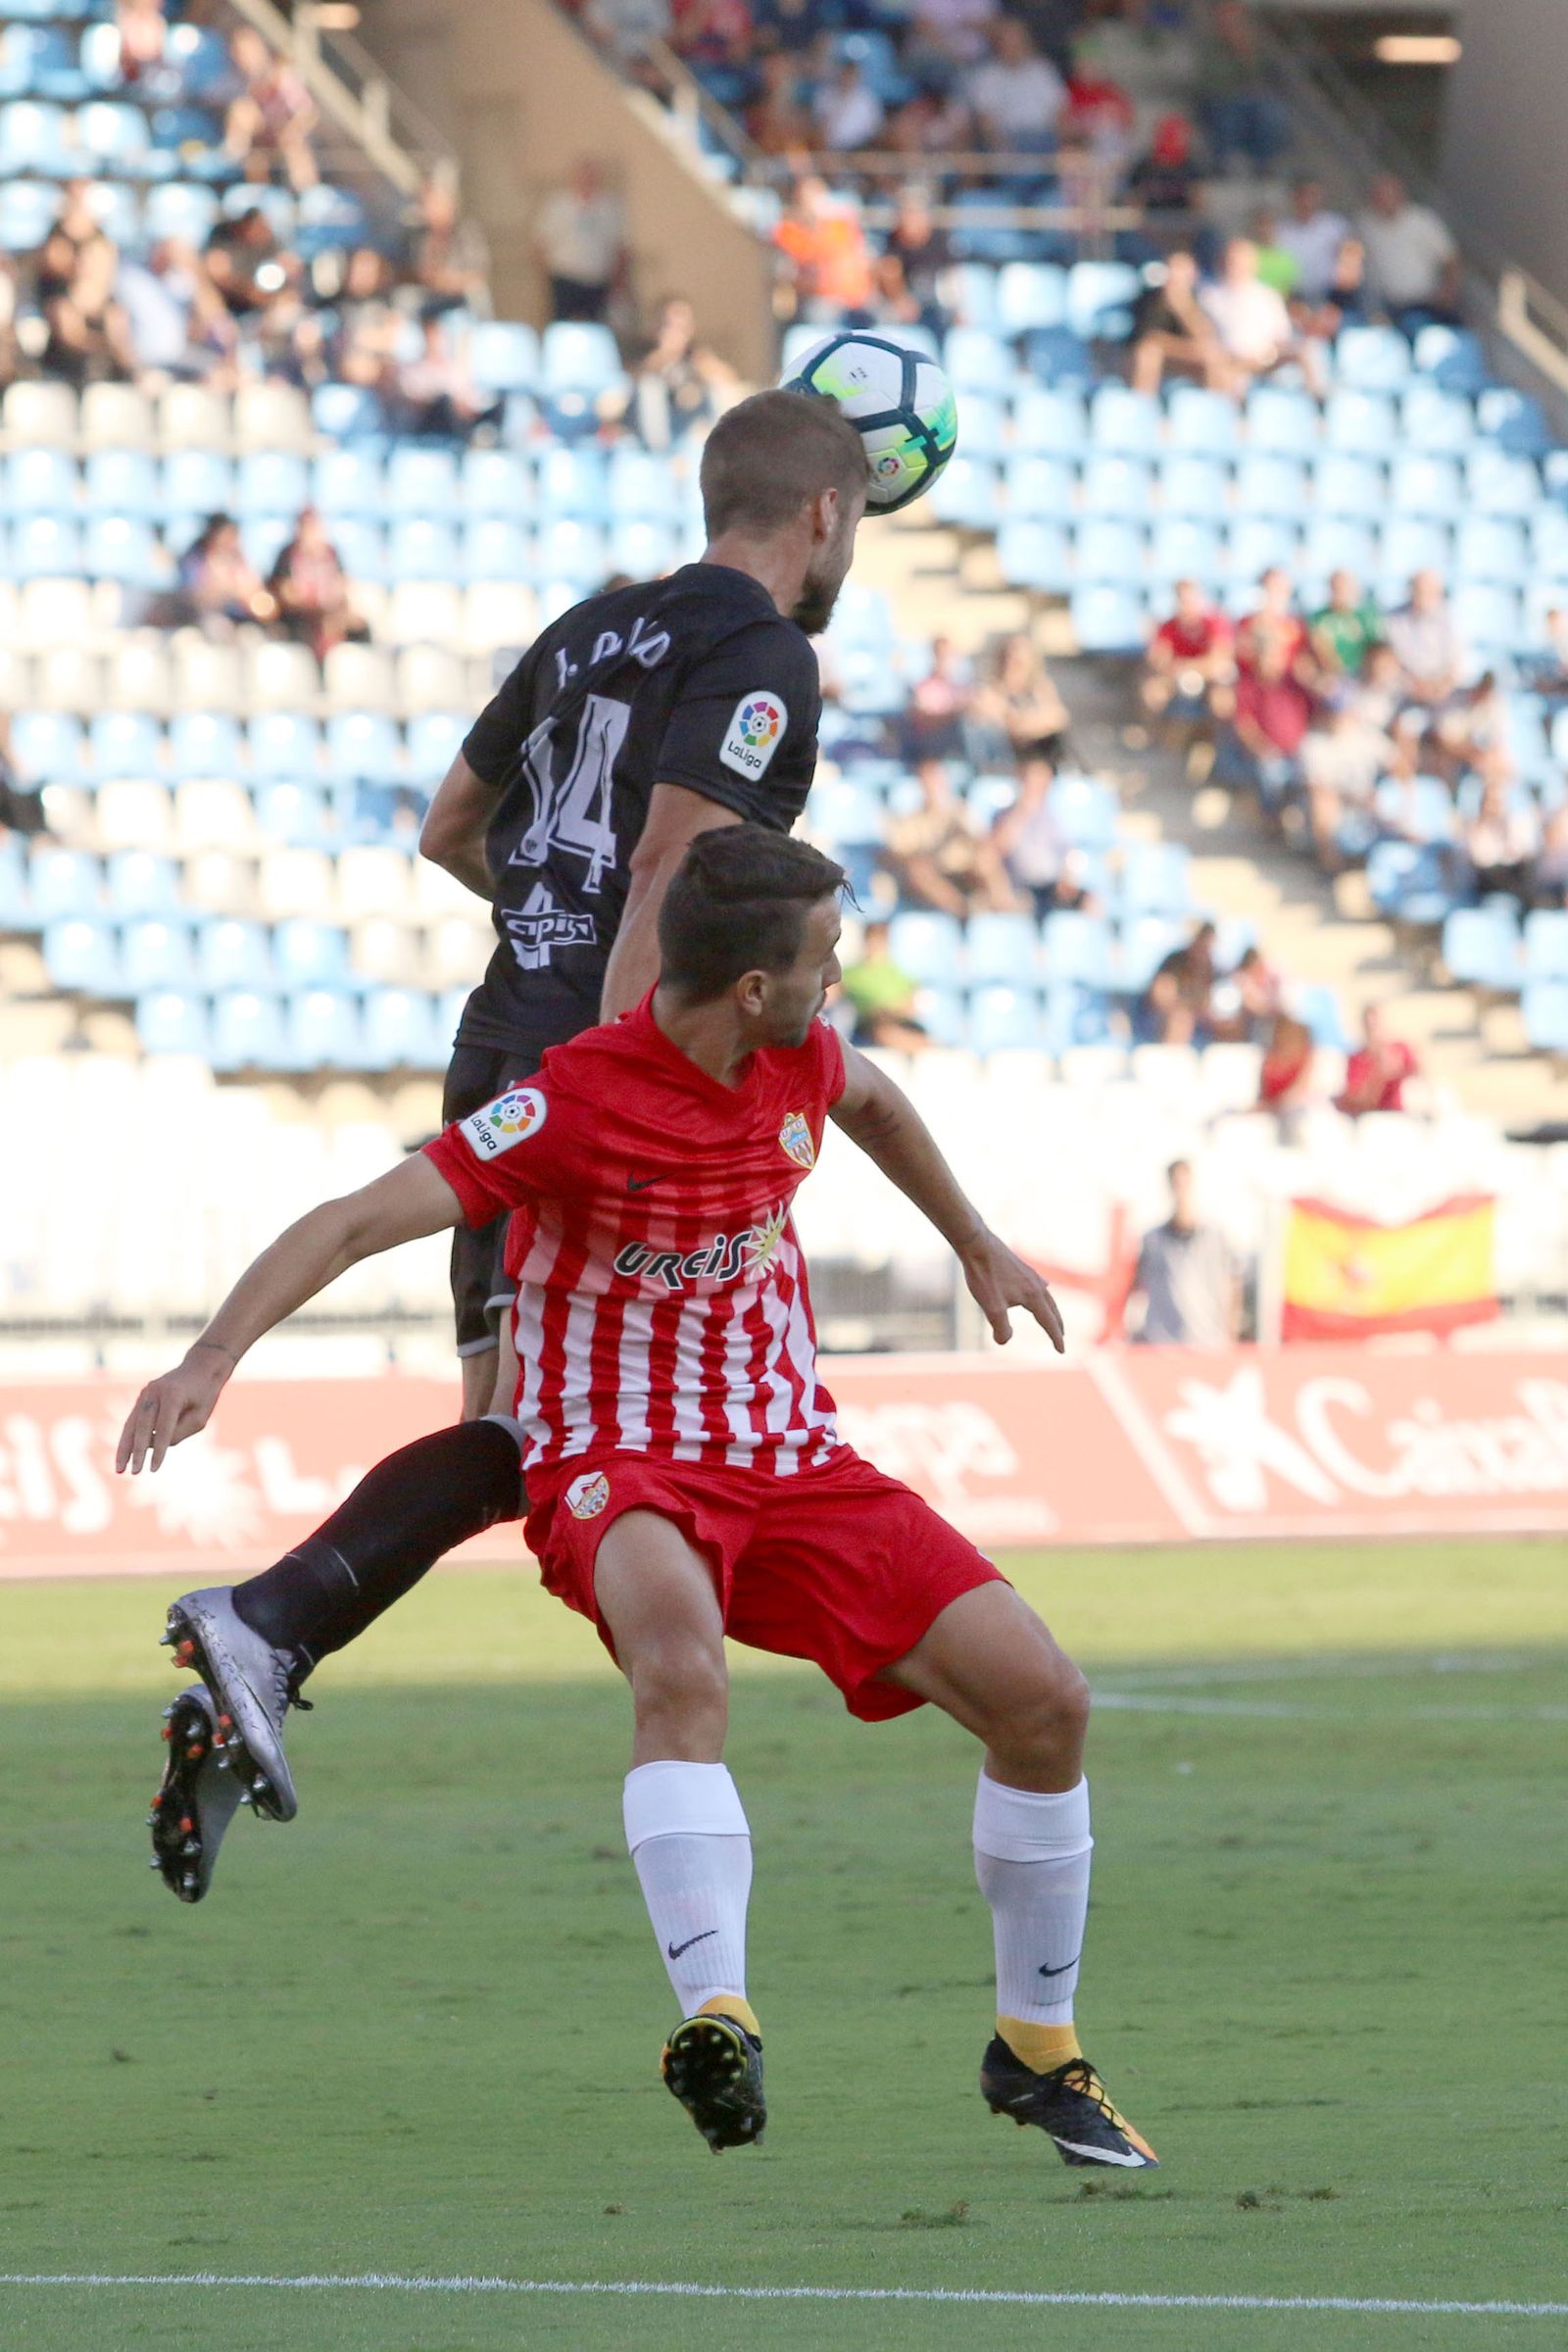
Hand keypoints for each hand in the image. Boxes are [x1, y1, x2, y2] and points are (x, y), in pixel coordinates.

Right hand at [115, 1347, 231, 1474]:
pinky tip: (124, 1455)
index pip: (163, 1428)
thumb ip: (178, 1433)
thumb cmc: (204, 1395)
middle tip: (134, 1473)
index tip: (153, 1469)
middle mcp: (155, 1392)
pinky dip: (128, 1438)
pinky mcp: (142, 1397)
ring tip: (119, 1468)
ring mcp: (146, 1393)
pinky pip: (133, 1420)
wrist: (199, 1368)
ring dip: (124, 1447)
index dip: (158, 1450)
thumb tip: (153, 1447)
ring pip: (131, 1424)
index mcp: (173, 1395)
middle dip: (137, 1452)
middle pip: (142, 1426)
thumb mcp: (200, 1418)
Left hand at [959, 1232, 1065, 1352]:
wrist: (976, 1244)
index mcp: (1033, 1296)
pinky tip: (1043, 1288)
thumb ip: (1001, 1328)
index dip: (1055, 1338)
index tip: (1062, 1351)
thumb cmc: (984, 1275)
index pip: (1049, 1322)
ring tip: (1053, 1318)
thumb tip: (1005, 1340)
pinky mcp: (1020, 1267)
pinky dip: (1043, 1293)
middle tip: (1061, 1338)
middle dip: (1057, 1325)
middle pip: (1052, 1309)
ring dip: (1051, 1310)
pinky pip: (1039, 1284)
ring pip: (1046, 1296)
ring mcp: (1030, 1274)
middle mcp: (1037, 1284)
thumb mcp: (991, 1307)